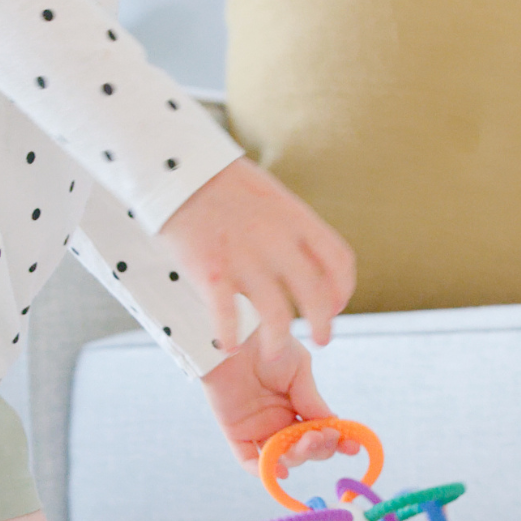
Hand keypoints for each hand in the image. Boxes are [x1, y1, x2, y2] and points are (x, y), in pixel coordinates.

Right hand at [159, 156, 354, 355]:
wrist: (177, 166)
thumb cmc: (221, 183)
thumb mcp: (270, 197)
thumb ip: (290, 227)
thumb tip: (305, 255)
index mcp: (297, 219)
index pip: (338, 261)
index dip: (343, 290)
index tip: (335, 306)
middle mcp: (278, 242)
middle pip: (316, 295)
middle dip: (323, 325)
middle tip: (321, 342)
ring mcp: (245, 259)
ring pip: (277, 317)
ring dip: (279, 343)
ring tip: (274, 354)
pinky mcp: (212, 272)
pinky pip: (228, 317)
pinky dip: (230, 338)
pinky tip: (228, 348)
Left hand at [201, 334, 359, 470]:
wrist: (235, 336)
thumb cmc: (268, 344)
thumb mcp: (299, 369)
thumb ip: (312, 399)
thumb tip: (332, 424)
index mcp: (298, 405)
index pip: (320, 431)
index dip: (337, 442)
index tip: (352, 447)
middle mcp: (280, 421)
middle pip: (304, 449)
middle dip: (319, 448)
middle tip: (324, 436)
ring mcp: (259, 429)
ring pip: (282, 457)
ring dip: (299, 455)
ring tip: (309, 440)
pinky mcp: (236, 433)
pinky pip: (250, 460)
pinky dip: (265, 471)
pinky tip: (283, 471)